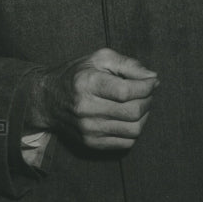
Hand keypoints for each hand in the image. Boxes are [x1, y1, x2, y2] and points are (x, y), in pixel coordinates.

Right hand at [26, 48, 158, 150]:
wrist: (48, 99)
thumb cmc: (78, 74)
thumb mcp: (100, 58)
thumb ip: (129, 64)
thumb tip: (153, 78)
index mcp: (88, 83)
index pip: (127, 91)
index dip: (147, 87)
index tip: (152, 81)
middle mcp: (86, 109)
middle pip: (133, 112)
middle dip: (148, 100)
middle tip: (147, 92)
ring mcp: (88, 129)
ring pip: (133, 130)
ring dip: (144, 116)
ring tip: (139, 104)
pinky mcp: (91, 143)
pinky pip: (126, 143)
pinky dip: (134, 130)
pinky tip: (128, 118)